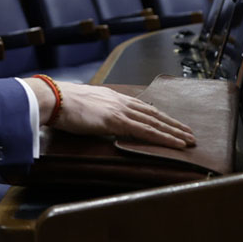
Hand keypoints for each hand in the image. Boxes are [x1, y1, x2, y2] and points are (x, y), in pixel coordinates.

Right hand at [47, 82, 195, 149]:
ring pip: (155, 122)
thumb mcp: (82, 106)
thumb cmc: (60, 104)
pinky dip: (164, 138)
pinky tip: (176, 144)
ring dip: (174, 132)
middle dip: (173, 124)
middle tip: (189, 133)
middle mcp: (120, 101)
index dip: (158, 116)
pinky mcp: (117, 121)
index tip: (171, 122)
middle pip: (154, 113)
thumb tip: (96, 120)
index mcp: (112, 97)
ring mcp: (120, 110)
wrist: (52, 98)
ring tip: (189, 140)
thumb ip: (94, 112)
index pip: (142, 107)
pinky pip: (147, 131)